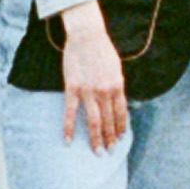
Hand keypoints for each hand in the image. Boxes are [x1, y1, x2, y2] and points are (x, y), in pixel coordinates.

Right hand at [60, 4, 127, 149]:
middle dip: (110, 138)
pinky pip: (70, 112)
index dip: (121, 128)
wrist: (86, 36)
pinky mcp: (72, 88)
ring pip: (93, 121)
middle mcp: (105, 91)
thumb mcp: (116, 68)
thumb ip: (117, 86)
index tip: (120, 139)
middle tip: (109, 152)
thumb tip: (118, 101)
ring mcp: (88, 91)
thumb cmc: (102, 50)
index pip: (121, 113)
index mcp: (117, 85)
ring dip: (95, 139)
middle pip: (108, 120)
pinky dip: (69, 128)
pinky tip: (68, 141)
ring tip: (97, 152)